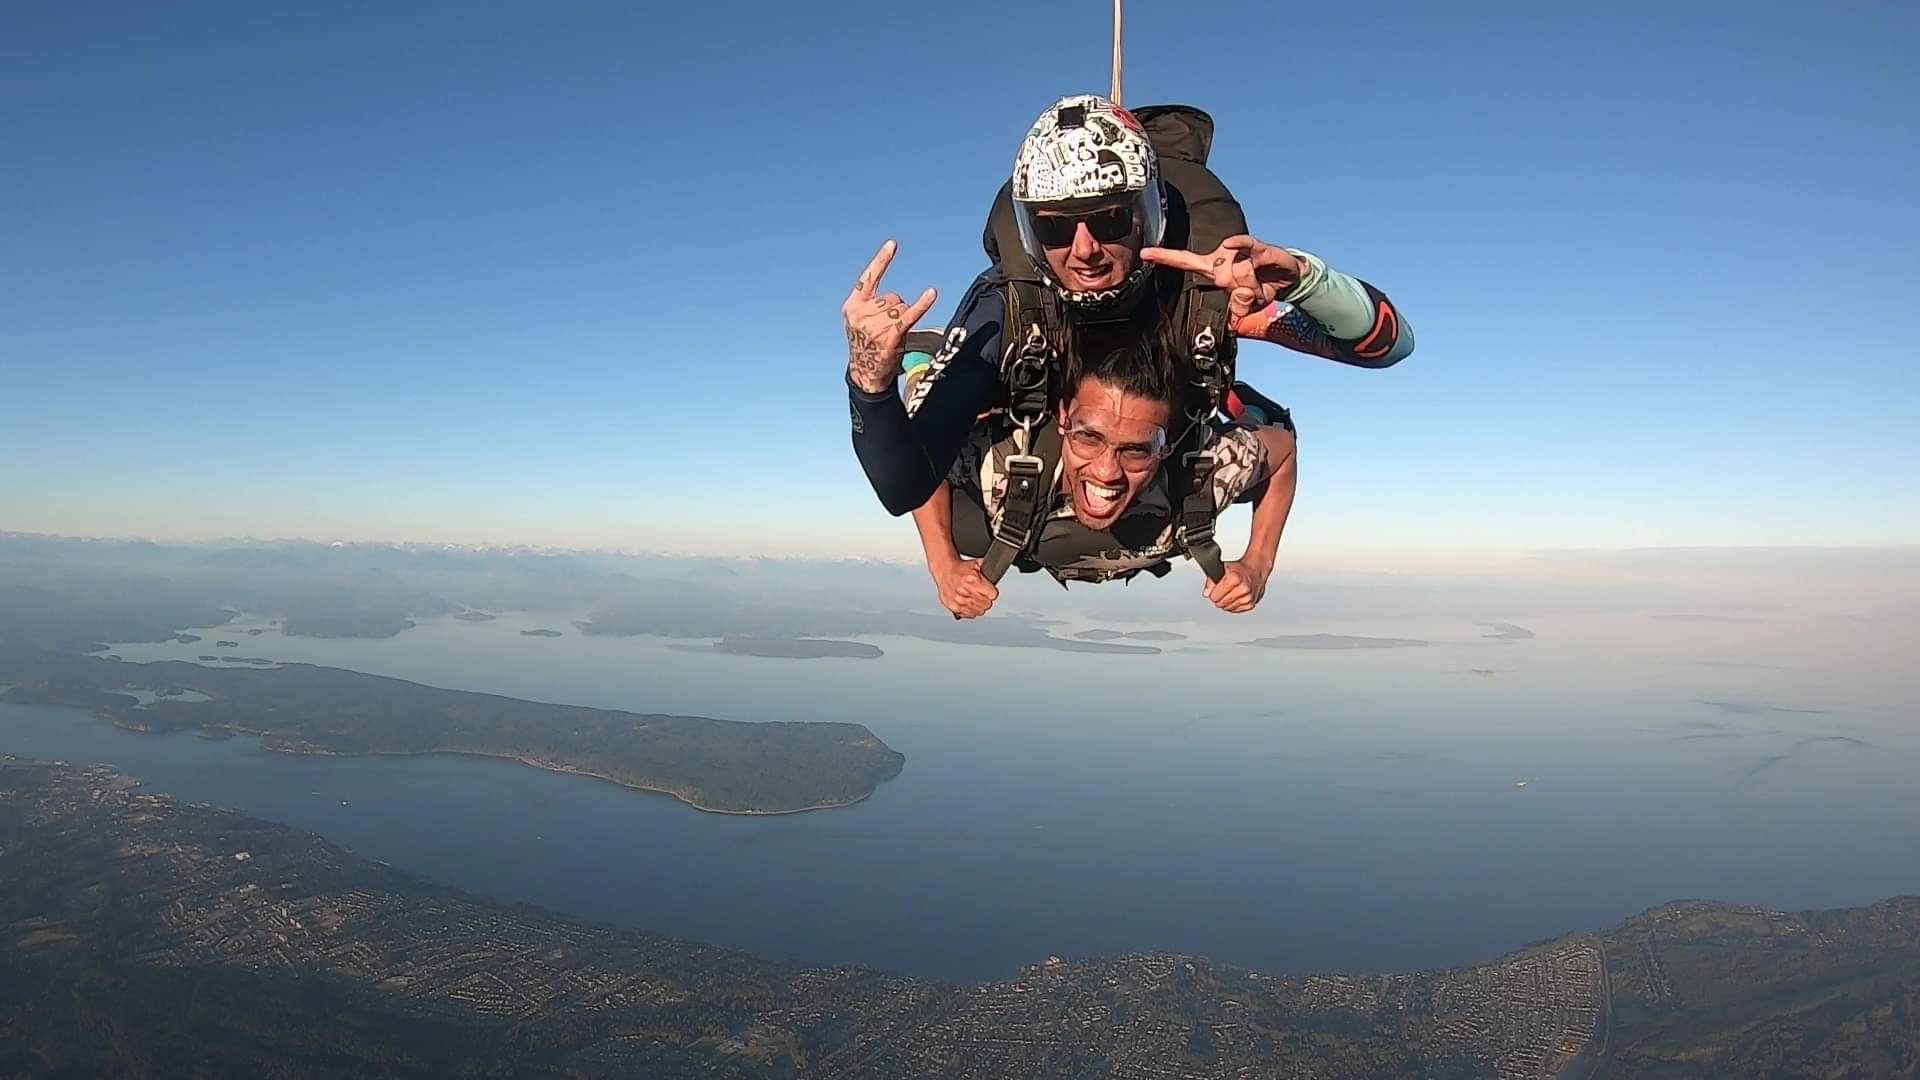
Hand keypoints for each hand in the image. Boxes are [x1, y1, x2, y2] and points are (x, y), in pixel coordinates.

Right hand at [843, 240, 937, 393]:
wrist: (865, 373)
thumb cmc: (865, 345)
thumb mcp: (858, 322)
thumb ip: (870, 305)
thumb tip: (896, 300)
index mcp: (852, 306)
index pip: (868, 278)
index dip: (881, 260)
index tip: (893, 244)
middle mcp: (862, 313)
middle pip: (892, 297)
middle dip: (894, 311)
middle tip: (885, 330)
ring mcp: (875, 324)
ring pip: (901, 306)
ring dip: (901, 319)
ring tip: (891, 335)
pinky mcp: (890, 334)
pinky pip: (910, 314)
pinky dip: (922, 304)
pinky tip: (932, 293)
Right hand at [932, 558, 997, 618]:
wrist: (945, 571)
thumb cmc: (960, 569)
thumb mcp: (977, 564)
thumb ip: (989, 571)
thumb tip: (998, 573)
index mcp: (973, 580)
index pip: (992, 594)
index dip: (991, 591)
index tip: (988, 590)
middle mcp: (966, 591)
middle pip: (987, 604)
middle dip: (985, 598)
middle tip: (981, 593)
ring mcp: (959, 601)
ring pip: (979, 611)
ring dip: (979, 605)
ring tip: (975, 598)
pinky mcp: (954, 607)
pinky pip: (969, 614)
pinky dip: (971, 610)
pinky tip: (969, 603)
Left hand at [1140, 236, 1302, 317]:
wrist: (1288, 277)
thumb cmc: (1261, 289)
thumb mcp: (1248, 305)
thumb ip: (1239, 307)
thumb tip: (1239, 297)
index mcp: (1214, 271)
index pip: (1184, 262)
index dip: (1164, 257)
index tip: (1145, 253)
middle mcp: (1222, 258)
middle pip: (1221, 277)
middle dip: (1240, 291)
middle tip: (1253, 292)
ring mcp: (1238, 251)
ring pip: (1238, 271)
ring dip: (1253, 284)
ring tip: (1261, 283)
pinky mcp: (1256, 247)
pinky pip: (1246, 247)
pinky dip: (1245, 250)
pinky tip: (1244, 252)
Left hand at [1203, 559, 1270, 613]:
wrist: (1255, 570)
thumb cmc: (1239, 568)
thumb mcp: (1222, 569)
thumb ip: (1211, 581)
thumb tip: (1206, 593)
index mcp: (1234, 578)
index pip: (1215, 596)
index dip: (1212, 593)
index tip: (1215, 589)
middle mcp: (1243, 588)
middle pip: (1220, 603)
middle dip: (1218, 598)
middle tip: (1222, 591)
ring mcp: (1248, 597)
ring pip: (1227, 608)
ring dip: (1226, 602)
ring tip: (1229, 592)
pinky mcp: (1251, 604)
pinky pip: (1235, 610)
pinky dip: (1233, 605)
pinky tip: (1235, 596)